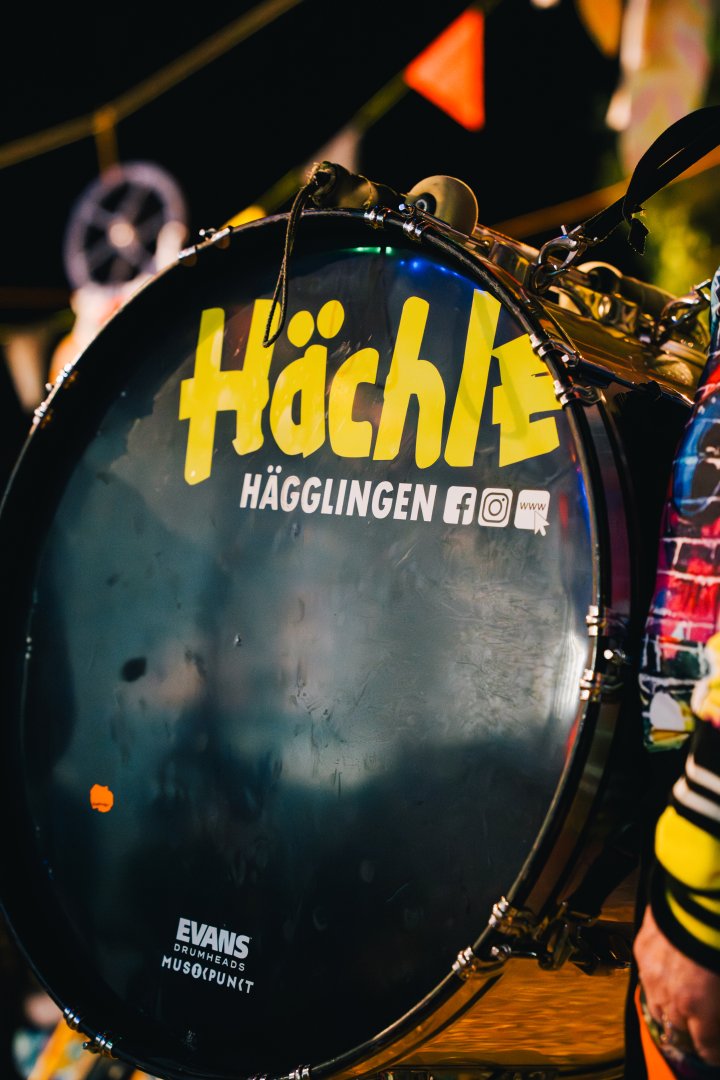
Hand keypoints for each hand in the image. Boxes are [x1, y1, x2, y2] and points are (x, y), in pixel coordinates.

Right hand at [634, 904, 719, 1064]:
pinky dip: (657, 983)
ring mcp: (652, 970)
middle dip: (689, 1033)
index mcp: (698, 1005)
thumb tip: (716, 1008)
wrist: (698, 897)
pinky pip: (646, 977)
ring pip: (655, 1006)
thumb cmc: (717, 936)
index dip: (712, 1051)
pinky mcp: (642, 948)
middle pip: (676, 1031)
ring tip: (680, 1009)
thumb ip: (718, 1004)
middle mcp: (670, 994)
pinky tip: (667, 978)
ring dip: (669, 1011)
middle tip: (700, 1030)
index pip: (705, 1047)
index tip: (715, 1050)